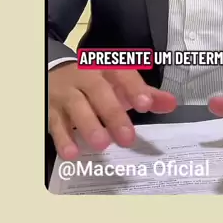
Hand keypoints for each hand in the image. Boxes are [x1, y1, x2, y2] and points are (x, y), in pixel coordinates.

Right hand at [48, 63, 176, 159]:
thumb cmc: (95, 83)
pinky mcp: (51, 109)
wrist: (55, 73)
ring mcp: (66, 93)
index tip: (145, 105)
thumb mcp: (119, 85)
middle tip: (127, 138)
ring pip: (76, 106)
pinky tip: (72, 153)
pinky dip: (62, 138)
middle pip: (99, 91)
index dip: (133, 88)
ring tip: (102, 144)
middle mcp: (85, 77)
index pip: (122, 74)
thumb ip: (144, 95)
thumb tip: (171, 104)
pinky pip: (55, 123)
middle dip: (113, 114)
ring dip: (89, 125)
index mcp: (106, 69)